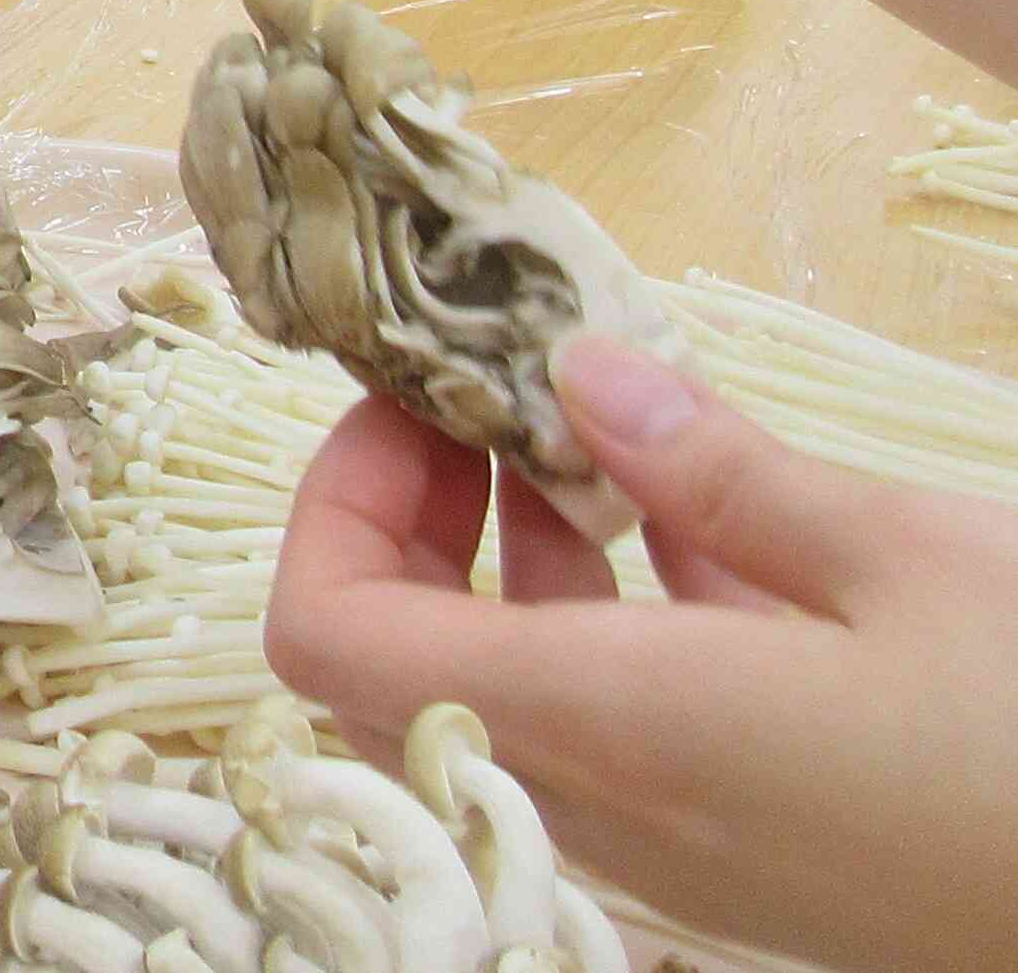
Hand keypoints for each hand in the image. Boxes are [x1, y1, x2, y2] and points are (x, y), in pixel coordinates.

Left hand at [266, 337, 1017, 972]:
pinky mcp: (756, 859)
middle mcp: (605, 808)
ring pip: (509, 700)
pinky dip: (623, 627)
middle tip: (488, 408)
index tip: (410, 403)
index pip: (327, 638)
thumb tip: (581, 369)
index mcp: (604, 724)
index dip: (333, 506)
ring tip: (593, 440)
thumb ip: (718, 467)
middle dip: (413, 524)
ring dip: (521, 567)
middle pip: (394, 670)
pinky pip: (622, 736)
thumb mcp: (901, 558)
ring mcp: (680, 851)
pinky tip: (709, 527)